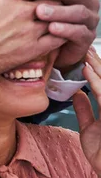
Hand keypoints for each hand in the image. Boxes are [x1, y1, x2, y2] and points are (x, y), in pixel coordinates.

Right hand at [0, 0, 65, 79]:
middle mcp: (21, 10)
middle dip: (52, 3)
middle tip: (47, 11)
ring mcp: (28, 30)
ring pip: (58, 17)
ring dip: (57, 19)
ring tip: (51, 24)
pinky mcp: (31, 50)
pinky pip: (58, 38)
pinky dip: (60, 35)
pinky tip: (53, 39)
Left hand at [24, 0, 99, 72]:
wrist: (39, 52)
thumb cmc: (26, 23)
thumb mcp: (20, 1)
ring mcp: (87, 18)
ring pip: (77, 10)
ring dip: (59, 10)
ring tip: (39, 11)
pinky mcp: (85, 38)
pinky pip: (79, 32)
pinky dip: (66, 30)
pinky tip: (52, 29)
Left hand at [74, 49, 100, 176]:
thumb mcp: (90, 129)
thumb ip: (85, 110)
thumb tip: (78, 93)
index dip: (97, 70)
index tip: (86, 57)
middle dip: (99, 64)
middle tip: (87, 48)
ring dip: (99, 68)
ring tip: (88, 53)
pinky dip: (97, 82)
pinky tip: (89, 71)